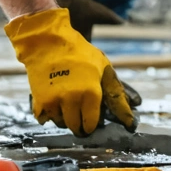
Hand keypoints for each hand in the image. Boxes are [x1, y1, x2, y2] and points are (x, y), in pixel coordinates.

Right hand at [5, 7, 134, 134]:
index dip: (92, 124)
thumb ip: (116, 94)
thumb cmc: (80, 54)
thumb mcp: (104, 69)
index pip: (92, 124)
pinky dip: (49, 113)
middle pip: (76, 128)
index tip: (90, 122)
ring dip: (64, 118)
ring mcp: (55, 101)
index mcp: (91, 93)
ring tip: (65, 100)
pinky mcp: (39, 101)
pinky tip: (52, 98)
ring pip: (61, 124)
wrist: (47, 42)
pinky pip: (45, 119)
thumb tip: (130, 120)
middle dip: (79, 123)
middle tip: (78, 111)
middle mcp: (73, 100)